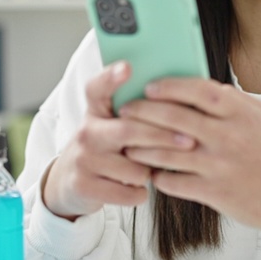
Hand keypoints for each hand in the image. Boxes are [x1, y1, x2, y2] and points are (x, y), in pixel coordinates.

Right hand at [41, 62, 197, 220]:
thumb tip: (178, 96)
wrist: (71, 181)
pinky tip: (138, 187)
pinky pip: (128, 191)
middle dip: (162, 136)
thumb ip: (136, 111)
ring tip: (151, 169)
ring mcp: (83, 159)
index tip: (128, 67)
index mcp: (95, 110)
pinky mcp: (84, 185)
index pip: (98, 87)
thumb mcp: (112, 123)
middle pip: (129, 129)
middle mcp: (86, 131)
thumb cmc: (106, 147)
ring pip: (134, 167)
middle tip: (189, 141)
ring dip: (150, 172)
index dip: (111, 77)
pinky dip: (140, 192)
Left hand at [118, 78, 260, 233]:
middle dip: (143, 112)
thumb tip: (197, 87)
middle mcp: (227, 136)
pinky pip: (173, 181)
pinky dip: (158, 176)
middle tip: (126, 112)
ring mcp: (219, 165)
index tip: (149, 87)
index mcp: (240, 113)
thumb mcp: (260, 117)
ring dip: (141, 146)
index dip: (169, 86)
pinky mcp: (213, 192)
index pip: (197, 90)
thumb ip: (231, 100)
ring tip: (128, 144)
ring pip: (166, 151)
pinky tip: (151, 172)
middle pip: (173, 117)